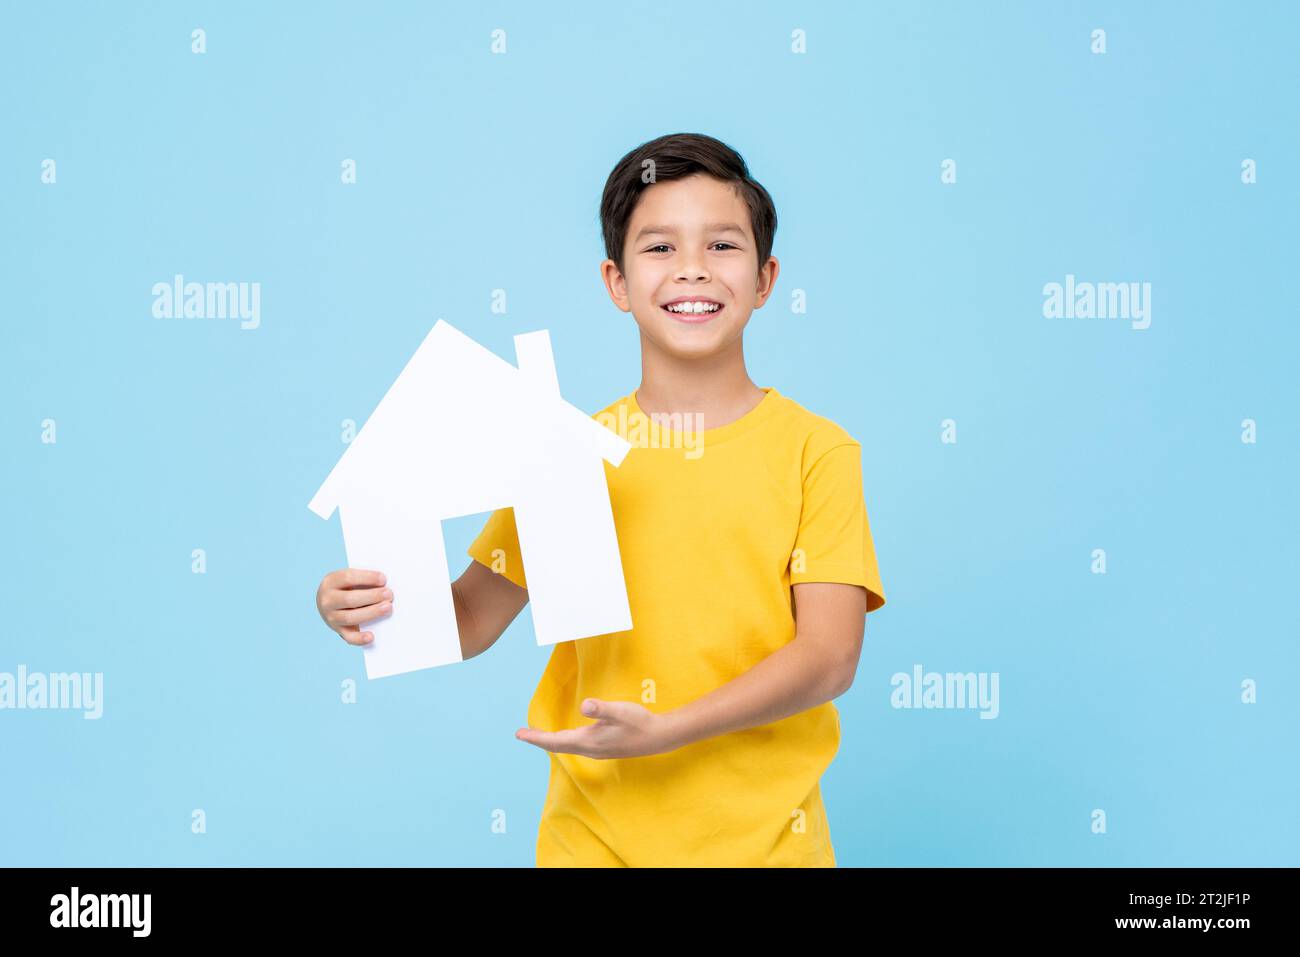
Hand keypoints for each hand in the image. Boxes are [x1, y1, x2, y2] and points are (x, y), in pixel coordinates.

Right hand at [316, 568, 391, 644]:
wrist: (328, 602)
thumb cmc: (346, 587)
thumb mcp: (348, 580)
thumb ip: (363, 580)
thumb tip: (384, 585)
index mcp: (330, 582)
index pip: (347, 578)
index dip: (367, 578)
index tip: (383, 579)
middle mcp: (327, 600)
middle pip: (350, 599)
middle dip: (372, 596)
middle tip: (389, 594)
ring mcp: (331, 617)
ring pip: (350, 617)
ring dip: (371, 613)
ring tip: (387, 607)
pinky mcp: (338, 630)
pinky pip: (349, 637)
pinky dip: (360, 639)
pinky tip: (371, 636)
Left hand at [515, 699, 679, 758]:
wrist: (659, 737)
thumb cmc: (639, 722)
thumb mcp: (621, 710)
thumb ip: (602, 709)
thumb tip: (584, 706)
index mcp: (589, 741)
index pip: (556, 741)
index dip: (536, 738)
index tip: (519, 734)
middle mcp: (590, 749)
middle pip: (558, 746)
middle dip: (539, 740)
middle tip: (521, 734)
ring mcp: (597, 750)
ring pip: (567, 747)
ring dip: (551, 741)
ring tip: (537, 736)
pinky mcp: (604, 747)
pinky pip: (576, 745)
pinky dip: (564, 741)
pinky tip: (566, 737)